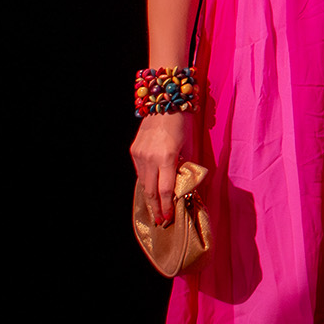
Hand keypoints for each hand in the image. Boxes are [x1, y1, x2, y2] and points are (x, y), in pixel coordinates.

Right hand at [130, 112, 188, 226]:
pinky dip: (146, 181)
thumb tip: (186, 184)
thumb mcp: (189, 145)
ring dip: (149, 196)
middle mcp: (150, 158)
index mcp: (166, 158)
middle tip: (160, 221)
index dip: (167, 205)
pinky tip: (151, 189)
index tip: (168, 217)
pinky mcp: (134, 151)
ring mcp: (139, 155)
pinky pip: (140, 171)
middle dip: (156, 207)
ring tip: (156, 209)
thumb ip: (186, 165)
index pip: (166, 189)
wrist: (164, 102)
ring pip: (143, 182)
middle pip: (151, 190)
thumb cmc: (182, 123)